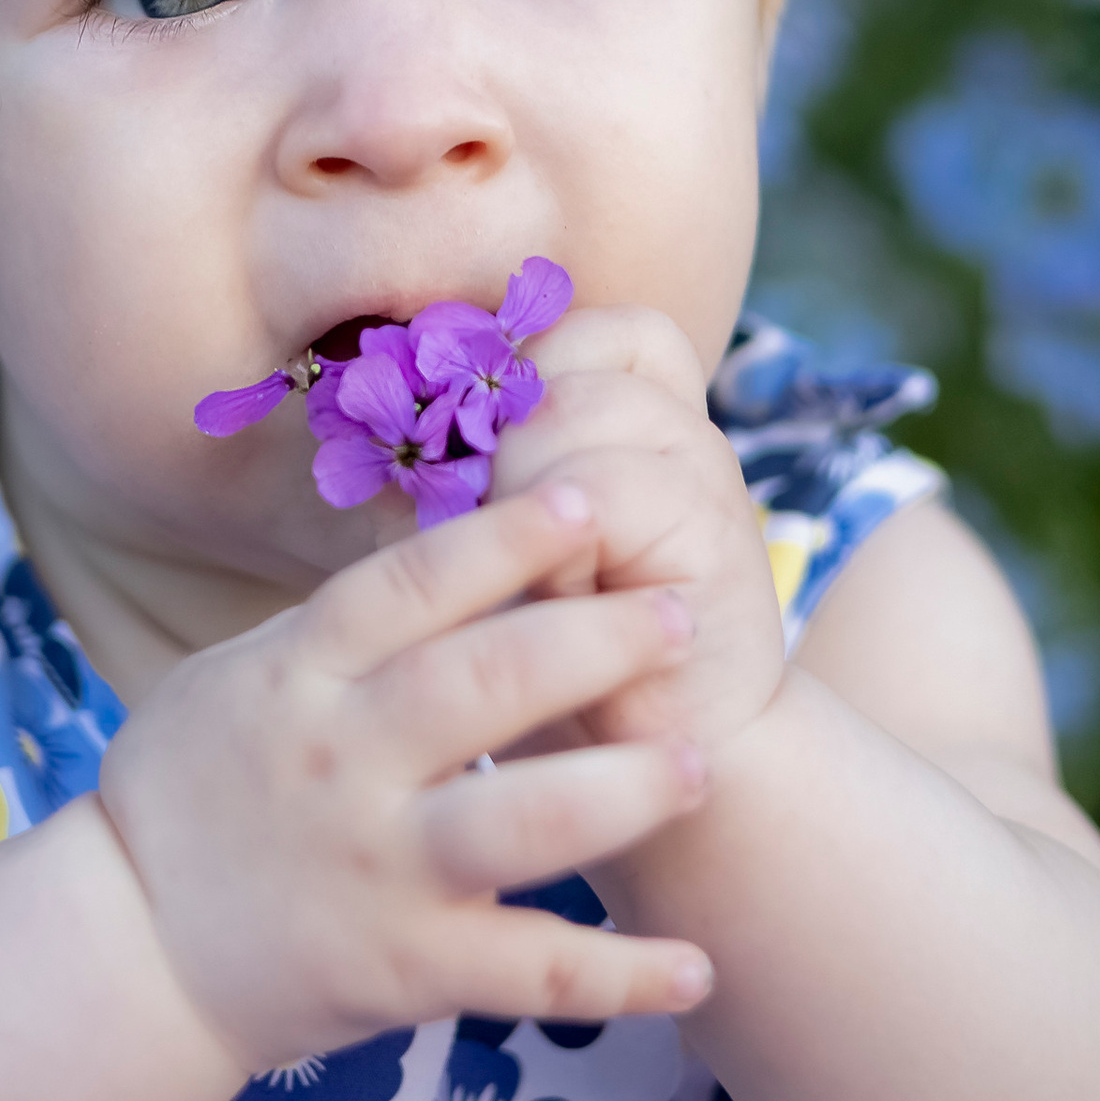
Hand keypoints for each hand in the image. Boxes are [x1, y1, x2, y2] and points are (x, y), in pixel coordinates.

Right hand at [95, 481, 714, 1073]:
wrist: (130, 950)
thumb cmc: (194, 790)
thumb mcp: (239, 677)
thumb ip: (344, 625)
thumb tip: (465, 531)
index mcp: (297, 677)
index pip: (405, 589)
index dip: (499, 541)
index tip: (584, 500)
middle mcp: (341, 765)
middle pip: (481, 685)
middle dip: (592, 642)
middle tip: (683, 616)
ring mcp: (379, 871)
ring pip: (521, 822)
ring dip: (622, 792)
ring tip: (699, 764)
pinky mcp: (408, 971)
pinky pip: (530, 972)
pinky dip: (621, 978)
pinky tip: (699, 969)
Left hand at [487, 305, 787, 760]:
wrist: (665, 772)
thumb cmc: (557, 663)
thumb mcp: (498, 550)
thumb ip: (462, 478)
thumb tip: (382, 422)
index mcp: (641, 418)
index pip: (577, 328)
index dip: (515, 382)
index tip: (486, 472)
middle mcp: (683, 429)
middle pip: (563, 360)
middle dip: (500, 445)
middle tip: (501, 539)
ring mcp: (707, 474)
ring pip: (574, 412)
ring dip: (520, 495)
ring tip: (535, 579)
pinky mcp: (718, 536)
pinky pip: (601, 492)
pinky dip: (557, 546)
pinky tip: (559, 605)